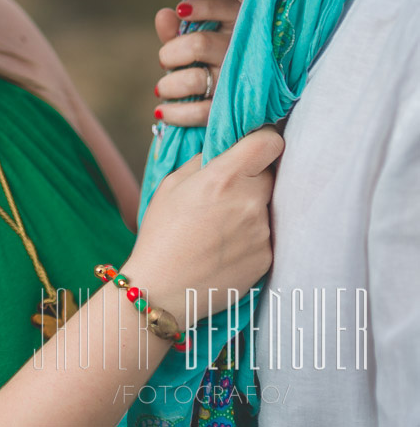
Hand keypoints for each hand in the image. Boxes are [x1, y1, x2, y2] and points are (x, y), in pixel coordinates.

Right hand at [122, 127, 281, 326]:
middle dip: (252, 177)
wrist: (163, 289)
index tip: (251, 148)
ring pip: (268, 205)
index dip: (262, 140)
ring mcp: (263, 231)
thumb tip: (224, 148)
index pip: (269, 141)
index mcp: (223, 178)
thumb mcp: (171, 185)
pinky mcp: (268, 257)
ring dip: (250, 208)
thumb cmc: (160, 234)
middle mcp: (250, 202)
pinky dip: (250, 235)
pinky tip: (224, 247)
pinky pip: (266, 234)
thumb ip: (203, 161)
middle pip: (270, 173)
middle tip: (225, 192)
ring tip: (219, 227)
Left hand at [152, 0, 240, 126]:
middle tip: (165, 61)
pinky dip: (175, 113)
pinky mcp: (233, 109)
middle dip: (171, 54)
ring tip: (162, 89)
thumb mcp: (196, 39)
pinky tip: (161, 111)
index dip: (202, 7)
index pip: (226, 8)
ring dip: (169, 86)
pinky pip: (200, 112)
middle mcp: (244, 54)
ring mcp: (240, 82)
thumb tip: (165, 15)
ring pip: (194, 80)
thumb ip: (178, 28)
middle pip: (198, 45)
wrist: (237, 102)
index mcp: (243, 28)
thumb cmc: (209, 61)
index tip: (182, 11)